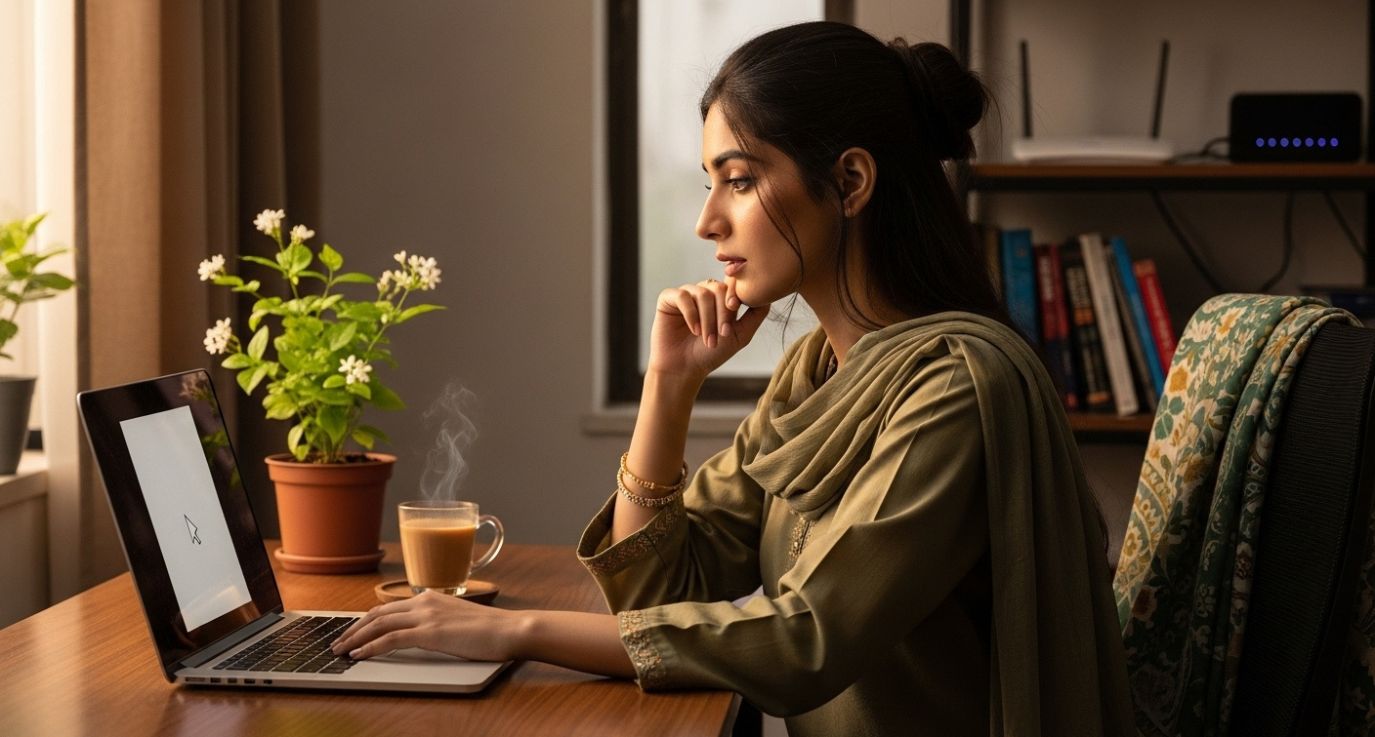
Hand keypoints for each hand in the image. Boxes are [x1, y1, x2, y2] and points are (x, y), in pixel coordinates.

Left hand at [331, 591, 519, 661]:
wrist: (510, 629)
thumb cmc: (491, 629)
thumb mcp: (458, 621)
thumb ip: (438, 622)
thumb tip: (423, 634)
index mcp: (430, 597)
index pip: (389, 607)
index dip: (366, 621)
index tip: (352, 632)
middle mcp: (424, 601)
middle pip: (377, 614)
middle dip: (353, 629)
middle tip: (338, 642)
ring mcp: (426, 615)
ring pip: (378, 624)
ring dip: (355, 638)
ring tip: (340, 651)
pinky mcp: (430, 632)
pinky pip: (390, 639)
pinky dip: (370, 647)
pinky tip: (359, 655)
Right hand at [647, 276, 769, 380]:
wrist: (684, 369)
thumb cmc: (711, 354)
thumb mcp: (741, 334)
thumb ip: (756, 314)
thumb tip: (769, 294)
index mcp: (720, 298)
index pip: (732, 286)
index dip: (735, 298)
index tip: (734, 319)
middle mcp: (703, 292)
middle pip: (718, 289)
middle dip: (722, 313)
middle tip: (722, 335)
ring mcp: (685, 294)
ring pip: (702, 293)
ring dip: (707, 319)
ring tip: (707, 339)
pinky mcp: (668, 299)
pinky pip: (682, 296)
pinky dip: (690, 313)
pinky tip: (693, 329)